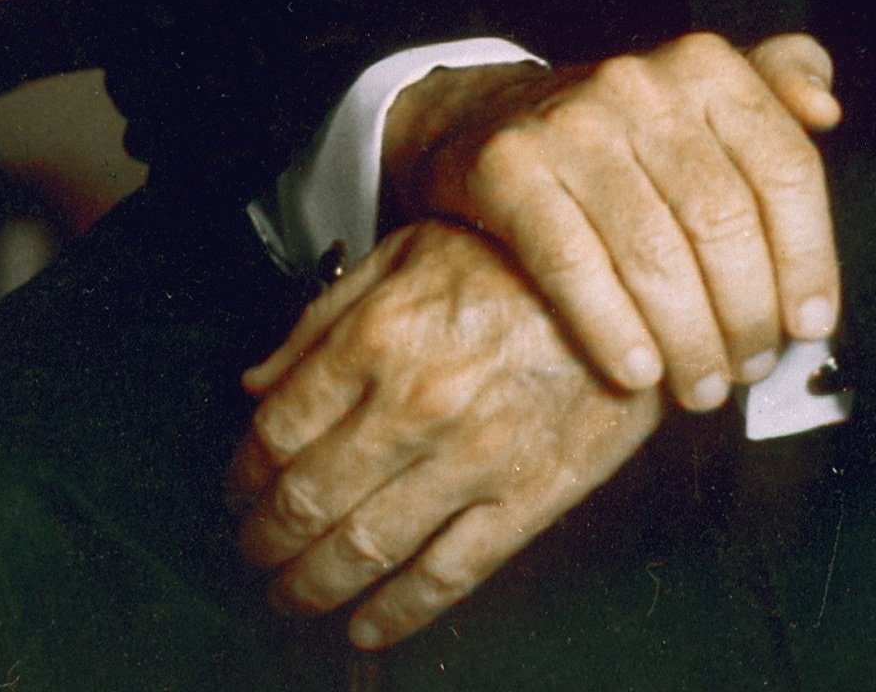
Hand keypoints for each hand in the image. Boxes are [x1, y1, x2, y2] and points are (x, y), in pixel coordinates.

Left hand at [228, 218, 661, 650]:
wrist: (637, 275)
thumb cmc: (521, 256)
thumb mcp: (411, 250)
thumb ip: (326, 316)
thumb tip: (258, 381)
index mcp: (383, 333)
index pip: (278, 430)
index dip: (242, 473)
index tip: (238, 488)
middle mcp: (418, 401)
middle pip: (308, 499)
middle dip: (266, 538)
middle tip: (255, 550)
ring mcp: (474, 456)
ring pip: (364, 549)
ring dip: (311, 584)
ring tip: (292, 592)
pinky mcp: (530, 496)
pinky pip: (447, 575)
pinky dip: (394, 613)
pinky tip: (367, 624)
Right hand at [385, 31, 841, 412]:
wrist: (487, 121)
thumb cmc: (624, 131)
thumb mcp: (703, 95)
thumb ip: (777, 89)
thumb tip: (826, 110)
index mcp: (708, 66)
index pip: (785, 167)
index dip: (809, 255)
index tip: (810, 323)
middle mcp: (643, 83)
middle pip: (722, 218)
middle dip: (746, 312)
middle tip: (747, 369)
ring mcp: (573, 123)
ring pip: (653, 251)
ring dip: (689, 338)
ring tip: (701, 386)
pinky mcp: (510, 166)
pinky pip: (573, 263)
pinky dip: (614, 329)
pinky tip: (639, 373)